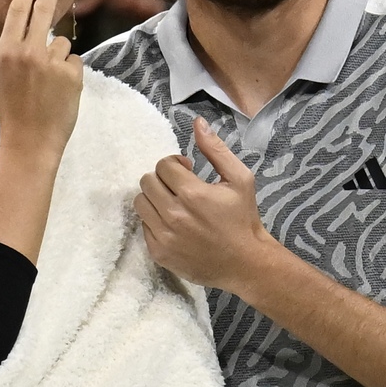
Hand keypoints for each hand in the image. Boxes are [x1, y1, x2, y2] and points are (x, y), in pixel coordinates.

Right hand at [0, 0, 81, 160]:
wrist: (30, 140)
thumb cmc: (11, 110)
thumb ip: (9, 53)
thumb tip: (21, 30)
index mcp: (6, 51)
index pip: (18, 11)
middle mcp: (30, 51)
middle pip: (44, 11)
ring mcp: (53, 62)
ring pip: (62, 43)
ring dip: (59, 55)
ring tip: (51, 79)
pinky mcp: (73, 74)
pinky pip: (74, 61)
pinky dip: (70, 72)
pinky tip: (61, 89)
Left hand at [134, 117, 277, 292]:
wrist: (245, 263)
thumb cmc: (243, 219)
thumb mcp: (240, 179)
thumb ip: (216, 150)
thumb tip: (197, 123)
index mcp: (193, 193)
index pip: (163, 165)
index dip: (175, 164)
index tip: (187, 171)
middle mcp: (174, 214)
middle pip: (147, 181)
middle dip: (162, 179)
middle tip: (179, 187)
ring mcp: (164, 236)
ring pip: (140, 203)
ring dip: (154, 198)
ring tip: (173, 204)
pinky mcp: (159, 253)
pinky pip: (143, 226)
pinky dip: (154, 221)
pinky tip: (173, 224)